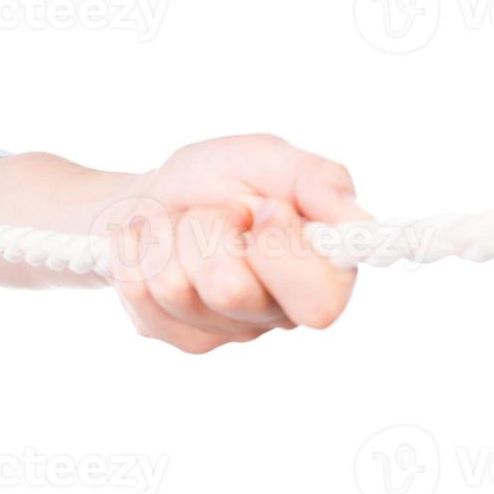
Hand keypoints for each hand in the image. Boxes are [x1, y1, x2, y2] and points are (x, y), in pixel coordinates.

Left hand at [104, 134, 372, 353]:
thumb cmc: (219, 179)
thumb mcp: (266, 158)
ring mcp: (225, 331)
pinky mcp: (176, 334)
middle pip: (230, 292)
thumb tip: (356, 219)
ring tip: (182, 225)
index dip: (281, 253)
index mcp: (318, 272)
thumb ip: (315, 179)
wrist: (154, 196)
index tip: (263, 208)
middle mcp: (277, 312)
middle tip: (214, 214)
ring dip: (169, 235)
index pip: (319, 303)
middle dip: (207, 232)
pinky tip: (152, 242)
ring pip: (176, 288)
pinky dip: (137, 249)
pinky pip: (139, 292)